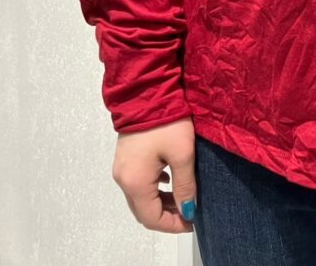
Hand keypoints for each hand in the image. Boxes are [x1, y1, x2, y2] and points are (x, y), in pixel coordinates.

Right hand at [112, 117, 197, 232]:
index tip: (193, 222)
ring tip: (184, 195)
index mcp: (135, 182)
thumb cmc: (167, 122)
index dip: (173, 225)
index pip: (151, 218)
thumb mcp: (183, 154)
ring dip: (161, 201)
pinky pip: (138, 182)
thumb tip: (188, 210)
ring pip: (141, 196)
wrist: (148, 90)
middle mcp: (123, 178)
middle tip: (190, 210)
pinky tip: (170, 178)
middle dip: (167, 215)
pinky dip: (154, 187)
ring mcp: (122, 167)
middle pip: (143, 210)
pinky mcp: (125, 156)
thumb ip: (185, 186)